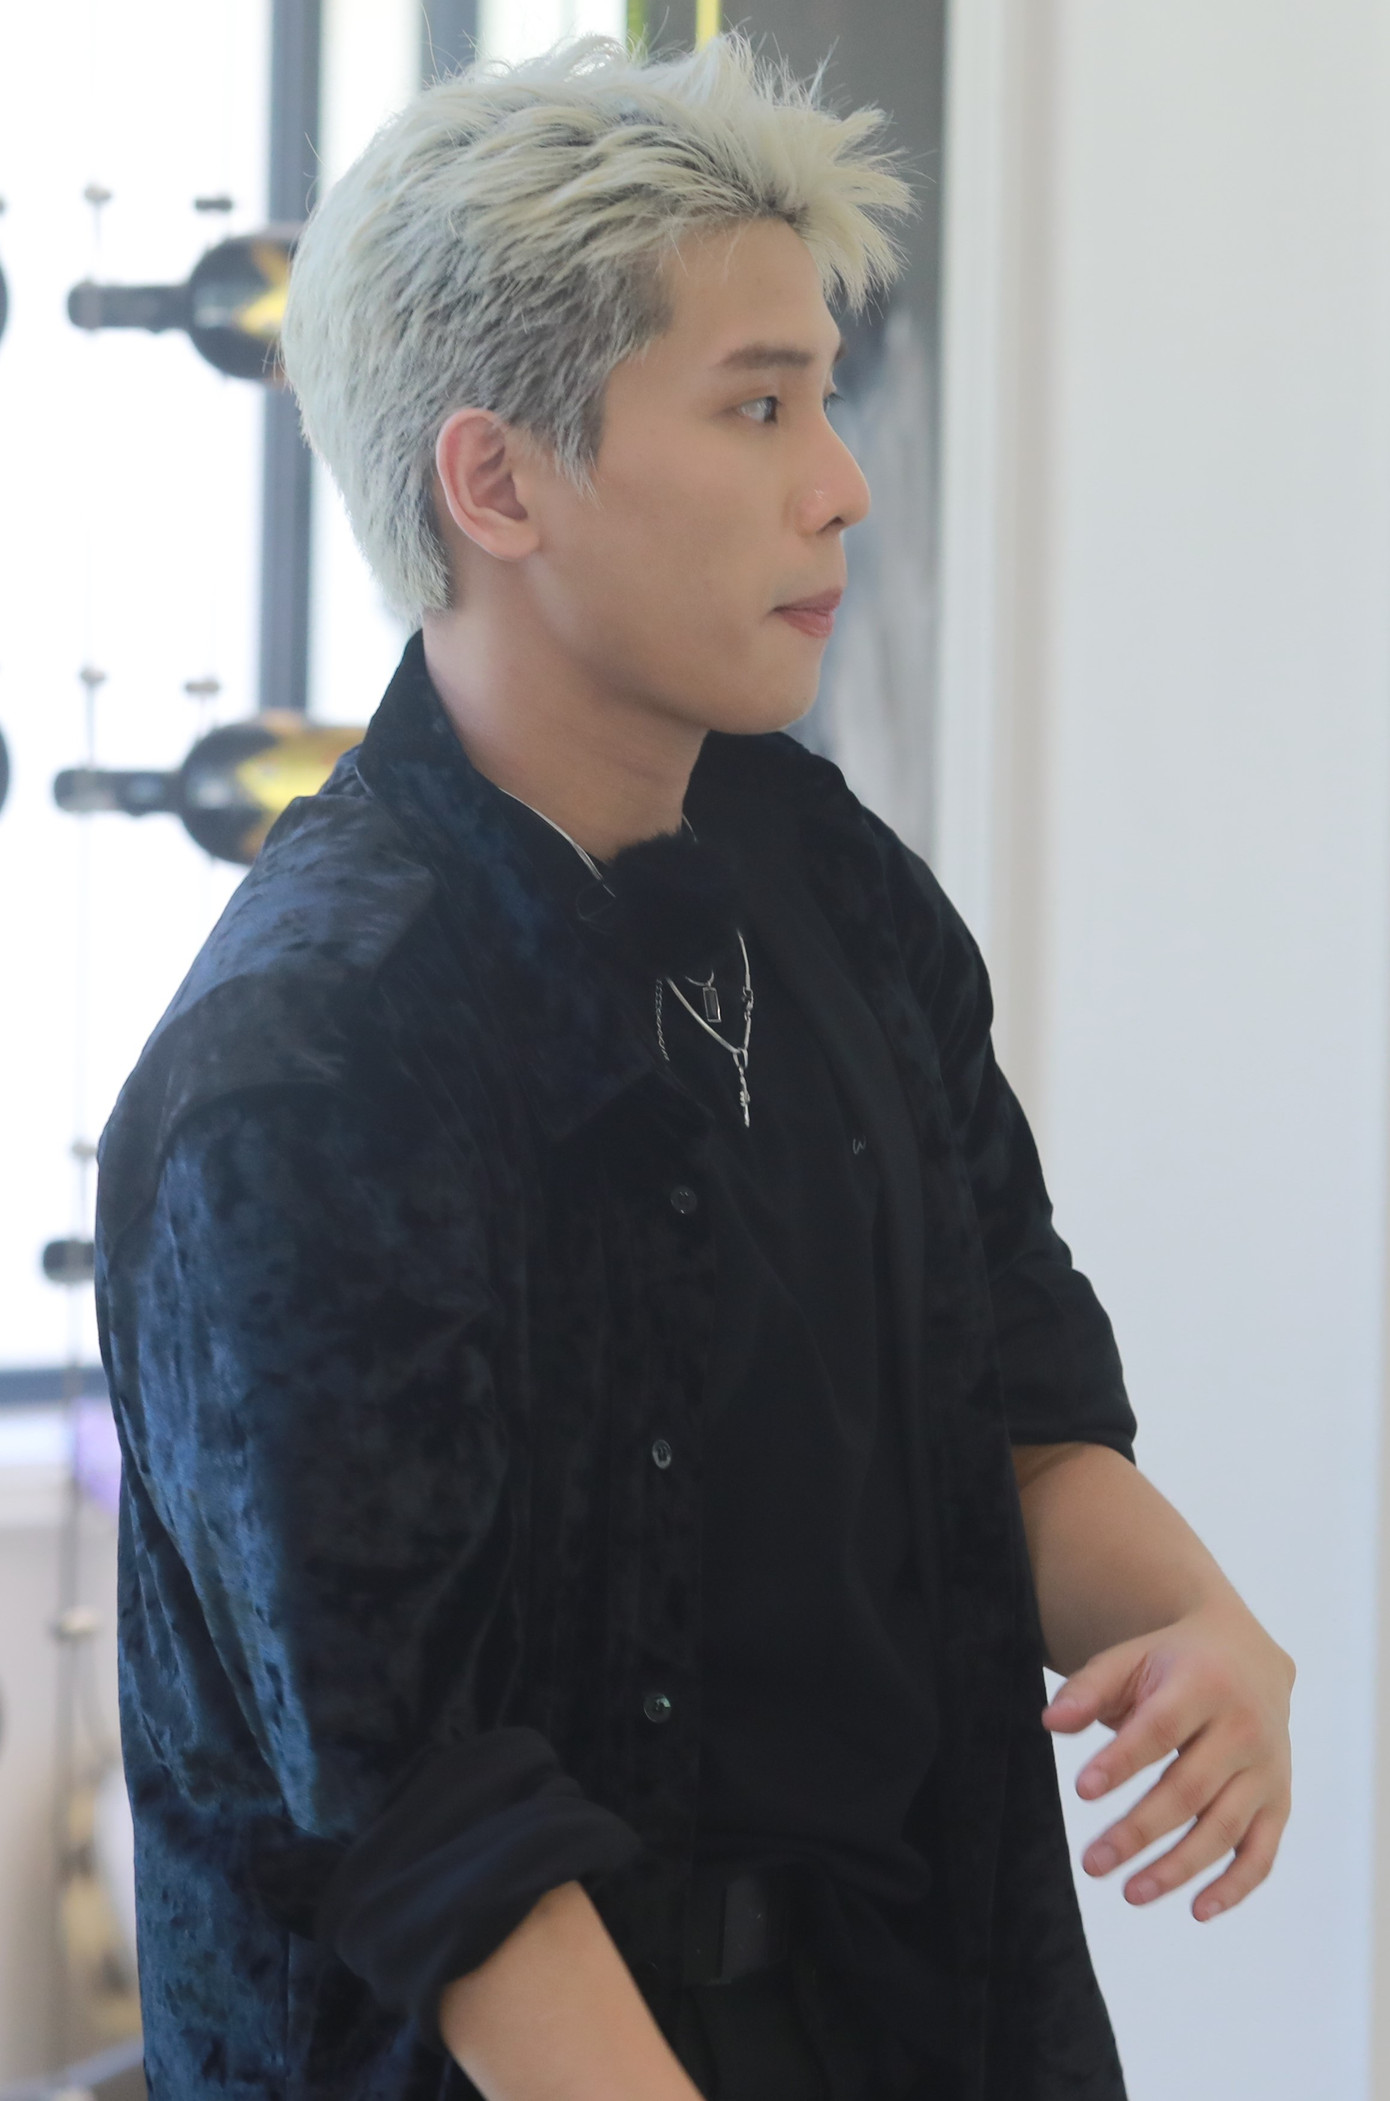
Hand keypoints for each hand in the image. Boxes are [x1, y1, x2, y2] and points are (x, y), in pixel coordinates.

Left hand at [1041, 1593, 1294, 1920]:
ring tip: (1130, 1892)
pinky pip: (1262, 1852)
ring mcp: (1267, 1770)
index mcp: (1204, 1683)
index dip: (1123, 1761)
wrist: (1247, 1655)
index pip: (1161, 1729)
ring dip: (1178, 1867)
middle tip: (1093, 1863)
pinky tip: (1198, 1910)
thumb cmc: (1173, 1662)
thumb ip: (1089, 1688)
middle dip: (1139, 1831)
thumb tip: (1050, 1724)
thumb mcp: (1130, 1658)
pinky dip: (1235, 1887)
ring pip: (1224, 1828)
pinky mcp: (1277, 1801)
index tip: (1082, 1790)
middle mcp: (1244, 1728)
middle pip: (1190, 1789)